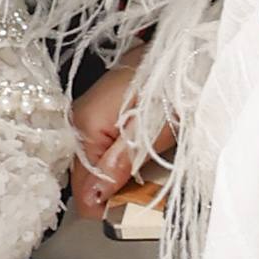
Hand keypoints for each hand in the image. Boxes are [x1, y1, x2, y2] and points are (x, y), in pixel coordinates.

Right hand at [67, 45, 168, 220]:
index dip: (107, 204)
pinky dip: (122, 156)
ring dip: (120, 172)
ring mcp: (87, 116)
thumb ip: (117, 168)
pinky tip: (141, 148)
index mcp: (84, 128)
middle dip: (114, 187)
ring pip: (96, 164)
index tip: (134, 202)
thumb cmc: (168, 87)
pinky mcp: (99, 113)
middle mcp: (78, 122)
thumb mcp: (147, 135)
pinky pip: (103, 148)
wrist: (179, 54)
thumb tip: (93, 199)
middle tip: (147, 180)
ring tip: (148, 161)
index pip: (82, 190)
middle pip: (87, 178)